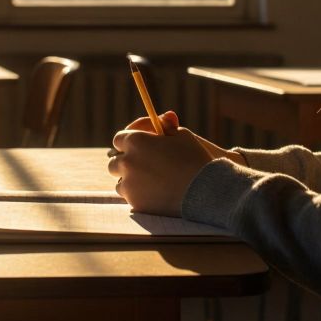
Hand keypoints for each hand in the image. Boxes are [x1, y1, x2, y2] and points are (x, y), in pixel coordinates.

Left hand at [107, 111, 240, 214]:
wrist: (205, 190)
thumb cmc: (195, 158)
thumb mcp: (182, 135)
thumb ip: (166, 127)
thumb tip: (164, 118)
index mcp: (136, 141)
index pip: (119, 139)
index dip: (129, 142)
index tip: (139, 146)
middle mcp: (127, 162)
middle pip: (115, 161)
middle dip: (126, 162)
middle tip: (140, 165)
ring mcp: (129, 185)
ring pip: (120, 182)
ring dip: (130, 180)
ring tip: (147, 181)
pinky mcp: (135, 203)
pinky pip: (130, 198)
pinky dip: (138, 195)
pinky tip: (152, 193)